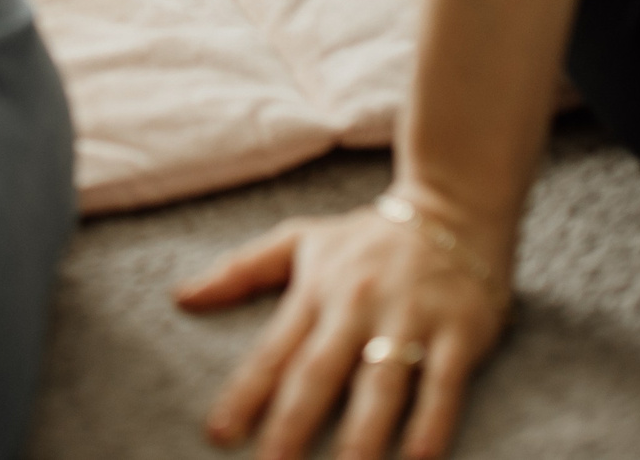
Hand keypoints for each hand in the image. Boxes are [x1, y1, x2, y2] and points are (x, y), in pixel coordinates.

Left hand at [177, 190, 512, 459]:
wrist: (454, 205)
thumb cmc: (368, 237)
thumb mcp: (301, 241)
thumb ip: (241, 270)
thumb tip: (181, 297)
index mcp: (317, 291)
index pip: (273, 351)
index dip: (245, 394)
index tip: (219, 435)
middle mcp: (358, 306)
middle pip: (319, 372)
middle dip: (293, 422)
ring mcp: (410, 318)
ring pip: (381, 383)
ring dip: (363, 433)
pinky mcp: (458, 330)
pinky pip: (443, 382)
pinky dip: (432, 421)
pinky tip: (419, 458)